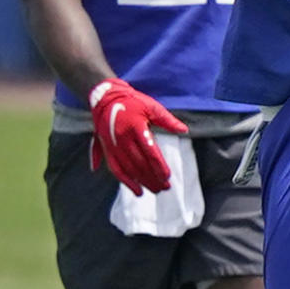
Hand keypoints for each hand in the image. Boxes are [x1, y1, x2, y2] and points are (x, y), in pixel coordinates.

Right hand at [88, 78, 186, 195]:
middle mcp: (123, 138)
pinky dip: (126, 182)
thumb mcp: (152, 106)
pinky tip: (137, 191)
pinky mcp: (107, 150)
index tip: (167, 176)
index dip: (158, 166)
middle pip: (140, 164)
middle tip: (165, 187)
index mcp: (135, 127)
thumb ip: (167, 120)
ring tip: (155, 190)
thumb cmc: (132, 102)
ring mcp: (113, 146)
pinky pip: (116, 170)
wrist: (105, 98)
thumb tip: (184, 130)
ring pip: (129, 169)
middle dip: (153, 178)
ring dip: (142, 182)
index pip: (149, 151)